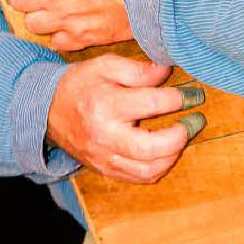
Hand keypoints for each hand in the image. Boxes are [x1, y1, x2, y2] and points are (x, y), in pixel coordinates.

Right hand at [47, 55, 201, 181]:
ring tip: (182, 135)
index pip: (151, 104)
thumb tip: (167, 72)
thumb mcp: (105, 65)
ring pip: (149, 169)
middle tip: (195, 120)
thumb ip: (137, 70)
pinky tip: (165, 151)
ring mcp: (105, 158)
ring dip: (173, 154)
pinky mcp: (106, 170)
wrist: (48, 110)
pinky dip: (158, 167)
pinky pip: (139, 178)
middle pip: (153, 148)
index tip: (193, 95)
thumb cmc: (80, 84)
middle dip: (181, 135)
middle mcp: (105, 136)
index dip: (179, 99)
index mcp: (105, 105)